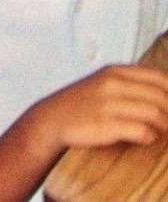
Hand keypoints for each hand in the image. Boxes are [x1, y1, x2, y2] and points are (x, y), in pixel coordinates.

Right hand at [25, 65, 167, 158]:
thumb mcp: (103, 82)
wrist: (53, 118)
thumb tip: (164, 96)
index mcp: (114, 71)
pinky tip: (145, 138)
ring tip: (163, 133)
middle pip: (161, 96)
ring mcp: (108, 103)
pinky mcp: (105, 124)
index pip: (159, 77)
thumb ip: (131, 84)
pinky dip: (150, 137)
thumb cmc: (82, 103)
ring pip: (156, 114)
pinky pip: (142, 131)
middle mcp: (112, 83)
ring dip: (166, 127)